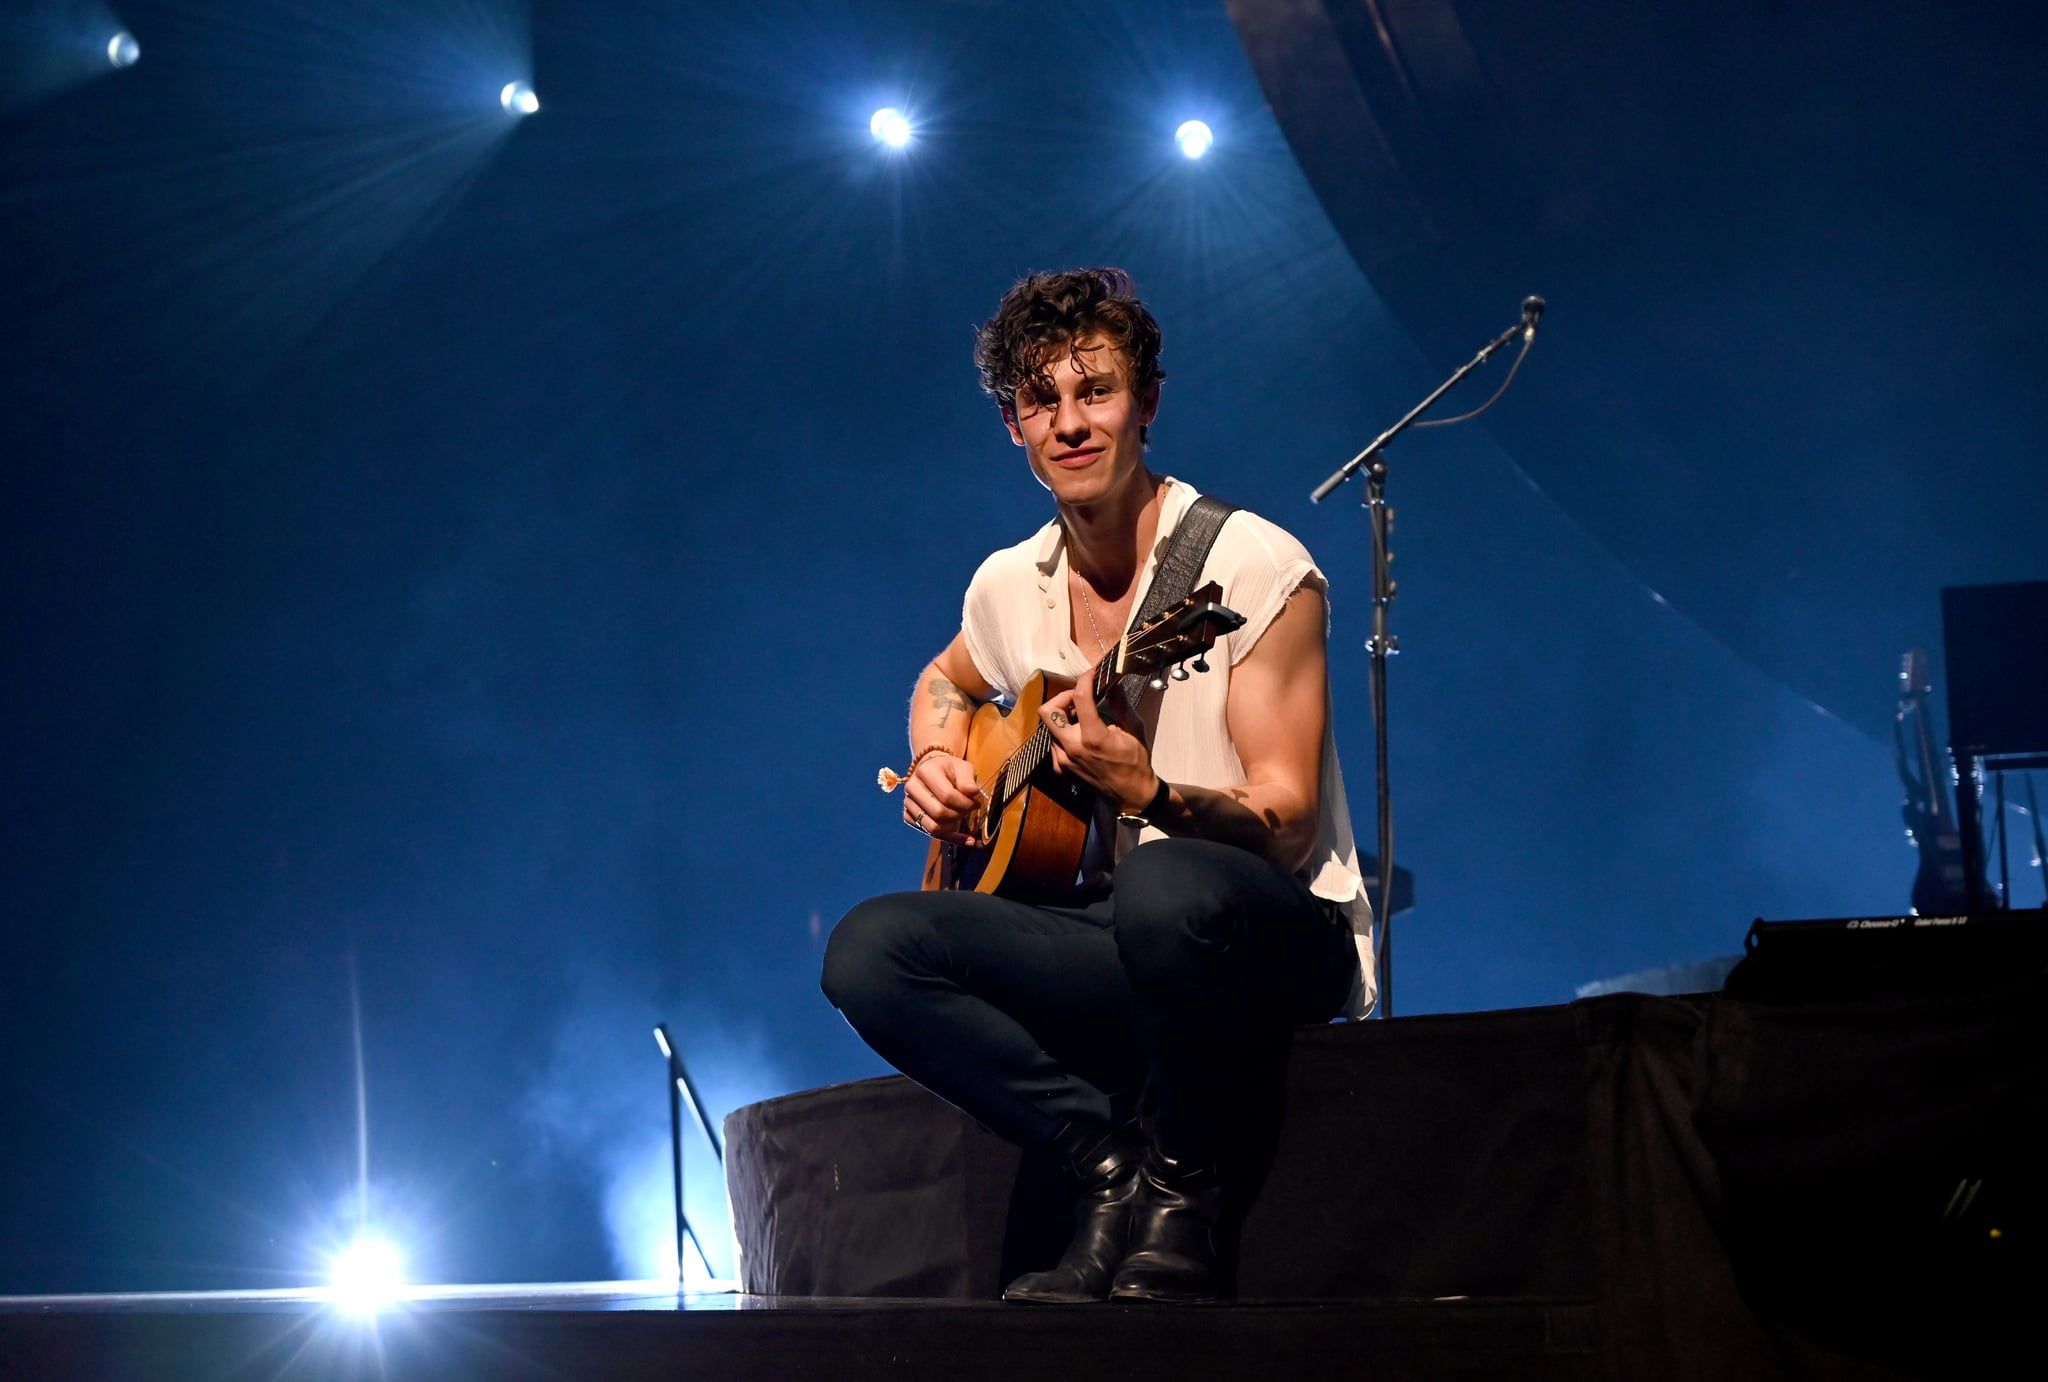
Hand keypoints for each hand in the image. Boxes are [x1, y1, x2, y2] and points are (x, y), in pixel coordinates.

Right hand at [904, 752, 983, 845]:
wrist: (932, 771)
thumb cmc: (949, 770)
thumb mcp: (962, 768)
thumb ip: (968, 780)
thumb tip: (972, 792)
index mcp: (925, 771)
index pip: (947, 796)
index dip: (965, 803)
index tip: (975, 803)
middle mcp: (912, 788)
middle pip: (939, 813)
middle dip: (959, 815)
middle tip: (968, 810)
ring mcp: (908, 803)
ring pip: (932, 827)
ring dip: (952, 827)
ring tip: (961, 818)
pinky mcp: (908, 816)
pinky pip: (929, 833)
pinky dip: (948, 837)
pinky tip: (961, 834)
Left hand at [1038, 688, 1157, 813]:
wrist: (1131, 795)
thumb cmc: (1137, 763)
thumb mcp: (1134, 730)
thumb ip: (1120, 704)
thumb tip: (1112, 683)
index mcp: (1093, 737)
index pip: (1078, 698)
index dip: (1084, 679)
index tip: (1091, 674)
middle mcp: (1072, 748)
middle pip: (1047, 711)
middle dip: (1062, 698)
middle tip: (1079, 697)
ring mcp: (1063, 760)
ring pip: (1050, 727)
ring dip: (1063, 716)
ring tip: (1082, 716)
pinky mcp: (1061, 768)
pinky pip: (1054, 742)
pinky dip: (1064, 733)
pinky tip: (1080, 734)